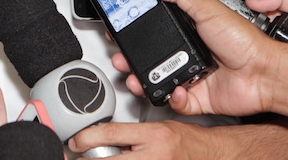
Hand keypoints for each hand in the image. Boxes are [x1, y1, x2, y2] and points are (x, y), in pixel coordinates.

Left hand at [69, 120, 210, 157]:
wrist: (212, 156)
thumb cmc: (187, 142)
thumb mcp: (157, 129)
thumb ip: (129, 135)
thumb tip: (99, 140)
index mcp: (154, 135)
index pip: (111, 133)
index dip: (86, 138)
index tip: (75, 141)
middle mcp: (155, 156)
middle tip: (75, 158)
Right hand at [120, 0, 279, 116]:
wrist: (264, 73)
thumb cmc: (244, 40)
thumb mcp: (208, 8)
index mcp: (188, 29)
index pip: (154, 26)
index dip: (136, 27)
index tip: (121, 26)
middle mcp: (187, 52)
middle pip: (149, 55)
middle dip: (130, 56)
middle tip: (120, 55)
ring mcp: (190, 74)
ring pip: (157, 79)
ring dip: (142, 79)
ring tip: (134, 76)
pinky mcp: (196, 97)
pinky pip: (174, 101)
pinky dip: (172, 98)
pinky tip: (176, 90)